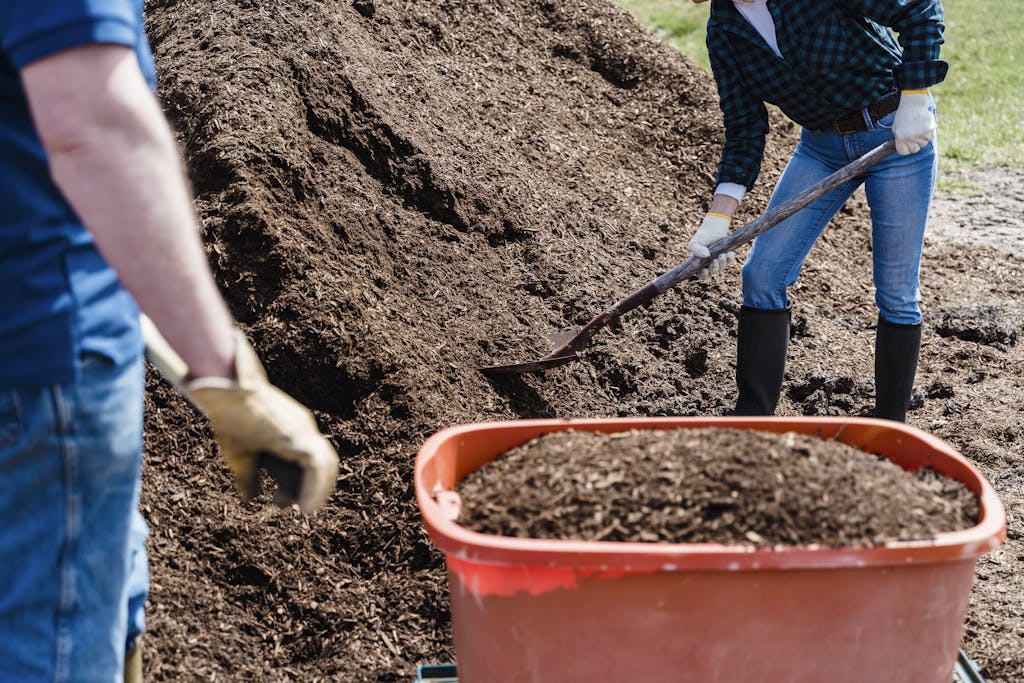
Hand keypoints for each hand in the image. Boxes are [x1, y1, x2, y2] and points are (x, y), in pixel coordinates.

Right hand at [183, 331, 339, 513]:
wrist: (227, 394)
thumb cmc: (230, 420)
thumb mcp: (241, 456)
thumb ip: (249, 478)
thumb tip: (250, 500)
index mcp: (292, 430)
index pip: (310, 459)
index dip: (306, 482)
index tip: (287, 502)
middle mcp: (303, 427)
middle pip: (323, 461)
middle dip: (316, 486)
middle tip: (304, 508)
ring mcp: (303, 429)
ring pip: (326, 464)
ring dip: (318, 490)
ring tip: (306, 510)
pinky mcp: (298, 434)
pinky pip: (317, 466)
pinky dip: (315, 487)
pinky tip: (305, 506)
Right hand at [687, 213, 735, 278]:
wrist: (712, 229)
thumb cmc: (701, 238)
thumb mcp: (694, 243)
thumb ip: (696, 250)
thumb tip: (707, 255)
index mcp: (700, 264)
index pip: (701, 274)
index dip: (704, 275)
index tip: (706, 270)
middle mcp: (709, 265)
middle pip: (713, 272)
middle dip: (714, 268)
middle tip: (715, 260)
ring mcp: (719, 261)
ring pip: (722, 267)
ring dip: (722, 263)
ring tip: (722, 254)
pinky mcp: (727, 256)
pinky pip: (730, 261)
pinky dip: (730, 258)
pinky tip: (728, 253)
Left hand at [892, 91, 935, 154]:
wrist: (913, 104)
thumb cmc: (903, 116)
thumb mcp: (895, 128)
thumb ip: (899, 139)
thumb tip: (904, 148)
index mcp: (900, 138)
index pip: (904, 152)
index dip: (906, 148)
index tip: (908, 144)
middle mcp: (910, 137)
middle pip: (915, 149)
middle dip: (915, 144)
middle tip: (915, 136)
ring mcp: (920, 134)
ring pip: (924, 143)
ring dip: (922, 138)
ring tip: (919, 128)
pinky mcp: (929, 130)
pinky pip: (931, 137)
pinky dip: (929, 133)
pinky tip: (925, 126)